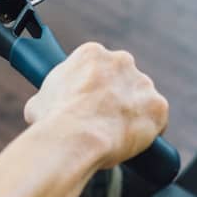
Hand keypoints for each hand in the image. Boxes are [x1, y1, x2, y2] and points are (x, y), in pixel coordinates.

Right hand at [23, 42, 168, 168]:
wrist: (75, 139)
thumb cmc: (53, 121)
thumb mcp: (38, 101)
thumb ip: (50, 96)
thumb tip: (44, 107)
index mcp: (92, 54)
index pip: (98, 67)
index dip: (93, 88)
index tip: (89, 102)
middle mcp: (121, 61)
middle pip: (123, 79)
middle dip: (116, 97)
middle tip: (102, 119)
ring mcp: (142, 83)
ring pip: (141, 99)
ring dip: (133, 113)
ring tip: (115, 135)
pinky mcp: (158, 106)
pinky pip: (157, 119)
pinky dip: (149, 131)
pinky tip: (133, 141)